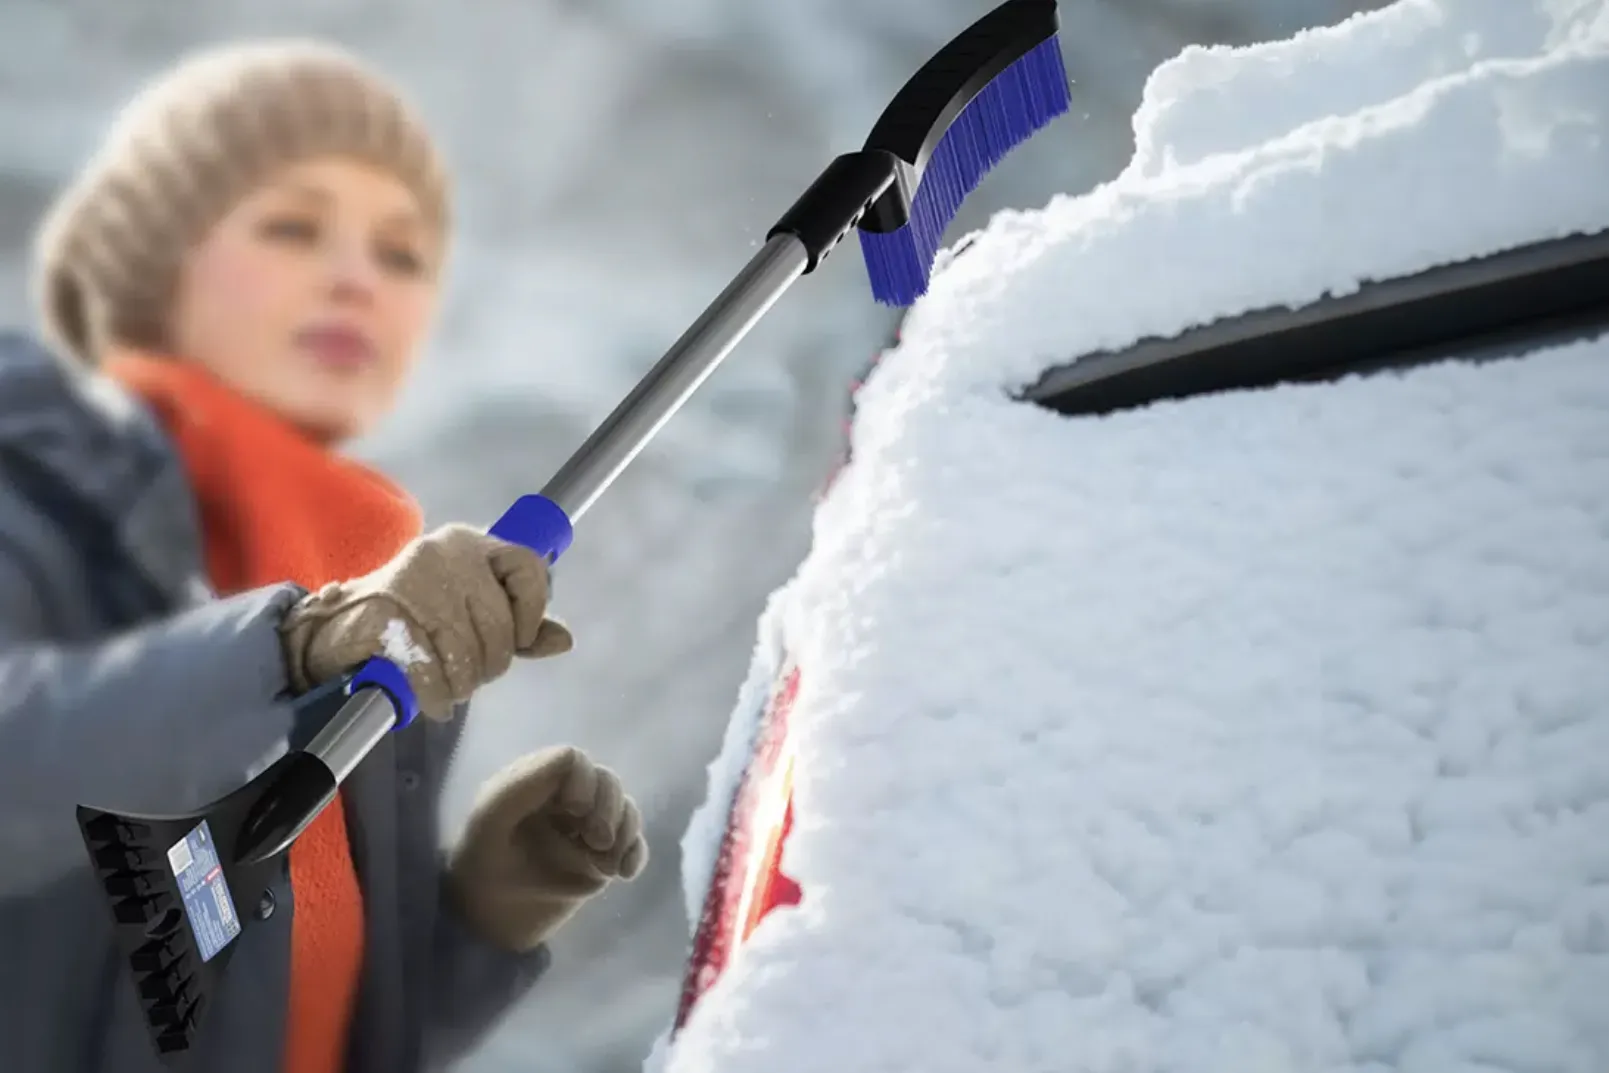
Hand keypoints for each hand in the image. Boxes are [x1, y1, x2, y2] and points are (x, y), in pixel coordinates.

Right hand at [278, 523, 572, 720]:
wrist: (333, 630)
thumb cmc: (415, 622)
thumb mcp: (473, 616)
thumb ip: (521, 627)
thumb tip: (563, 640)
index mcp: (472, 544)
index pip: (530, 568)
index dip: (531, 612)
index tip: (518, 639)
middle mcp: (444, 553)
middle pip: (500, 626)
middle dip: (489, 665)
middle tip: (466, 672)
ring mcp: (412, 581)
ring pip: (468, 656)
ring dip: (459, 686)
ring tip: (443, 682)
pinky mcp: (383, 614)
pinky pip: (431, 673)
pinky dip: (433, 696)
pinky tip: (428, 698)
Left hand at [446, 746, 648, 951]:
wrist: (490, 922)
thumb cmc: (481, 867)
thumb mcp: (489, 822)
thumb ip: (520, 786)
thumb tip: (573, 761)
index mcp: (535, 782)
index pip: (573, 761)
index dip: (583, 781)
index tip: (575, 810)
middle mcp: (565, 798)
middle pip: (606, 781)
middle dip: (609, 809)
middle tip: (595, 841)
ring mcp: (586, 828)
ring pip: (625, 809)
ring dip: (625, 832)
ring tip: (606, 864)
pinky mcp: (602, 857)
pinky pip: (633, 844)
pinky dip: (635, 854)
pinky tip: (623, 874)